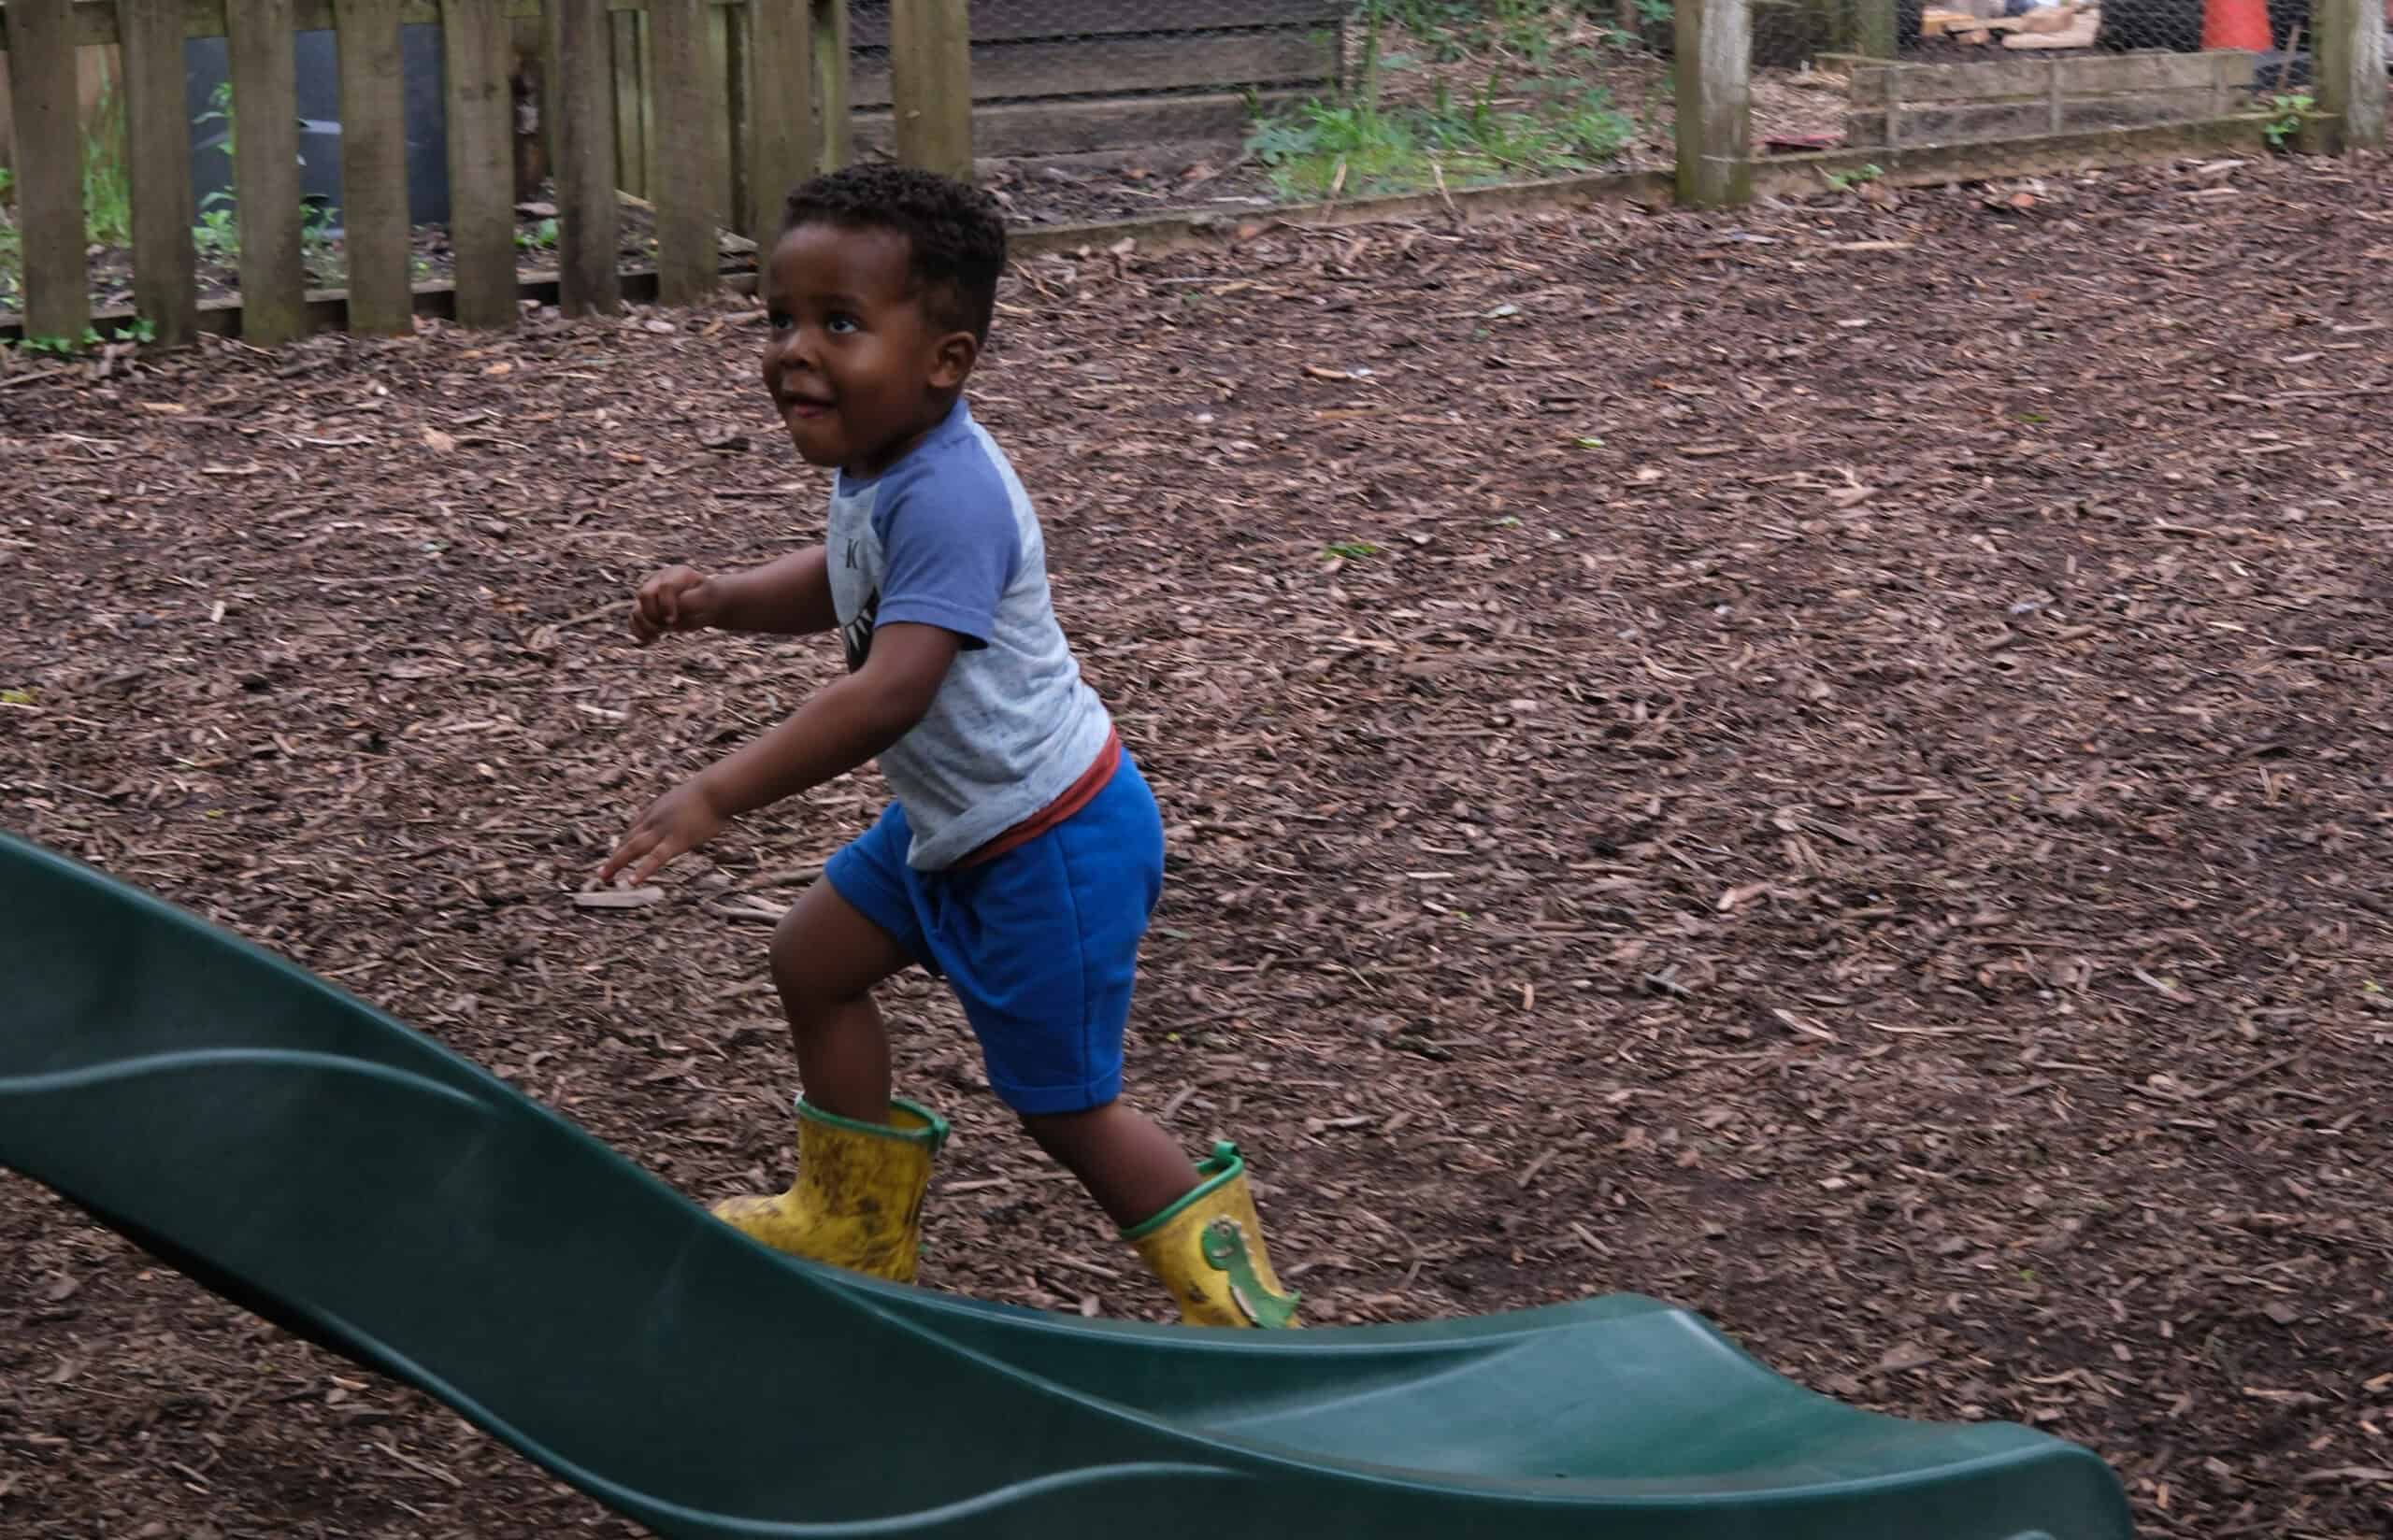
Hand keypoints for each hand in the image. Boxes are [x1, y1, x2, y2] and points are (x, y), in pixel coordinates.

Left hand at [597, 779, 727, 884]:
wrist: (717, 790)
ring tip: (604, 878)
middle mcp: (654, 819)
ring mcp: (663, 830)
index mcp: (657, 809)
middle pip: (628, 839)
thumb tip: (692, 813)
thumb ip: (684, 808)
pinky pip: (655, 858)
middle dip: (615, 856)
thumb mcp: (691, 797)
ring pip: (633, 848)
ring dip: (616, 863)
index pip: (635, 828)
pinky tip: (632, 881)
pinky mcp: (676, 841)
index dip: (625, 842)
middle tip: (602, 872)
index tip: (620, 853)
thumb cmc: (711, 793)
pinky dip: (642, 870)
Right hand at [630, 566, 717, 643]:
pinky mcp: (644, 608)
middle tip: (669, 625)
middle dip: (654, 615)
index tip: (673, 620)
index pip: (665, 586)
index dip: (666, 605)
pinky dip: (640, 633)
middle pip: (644, 595)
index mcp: (677, 574)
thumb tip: (667, 615)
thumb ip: (689, 602)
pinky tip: (652, 639)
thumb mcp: (706, 598)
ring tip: (661, 633)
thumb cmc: (707, 598)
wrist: (706, 603)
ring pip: (636, 611)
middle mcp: (659, 581)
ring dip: (647, 627)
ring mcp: (649, 595)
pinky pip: (633, 621)